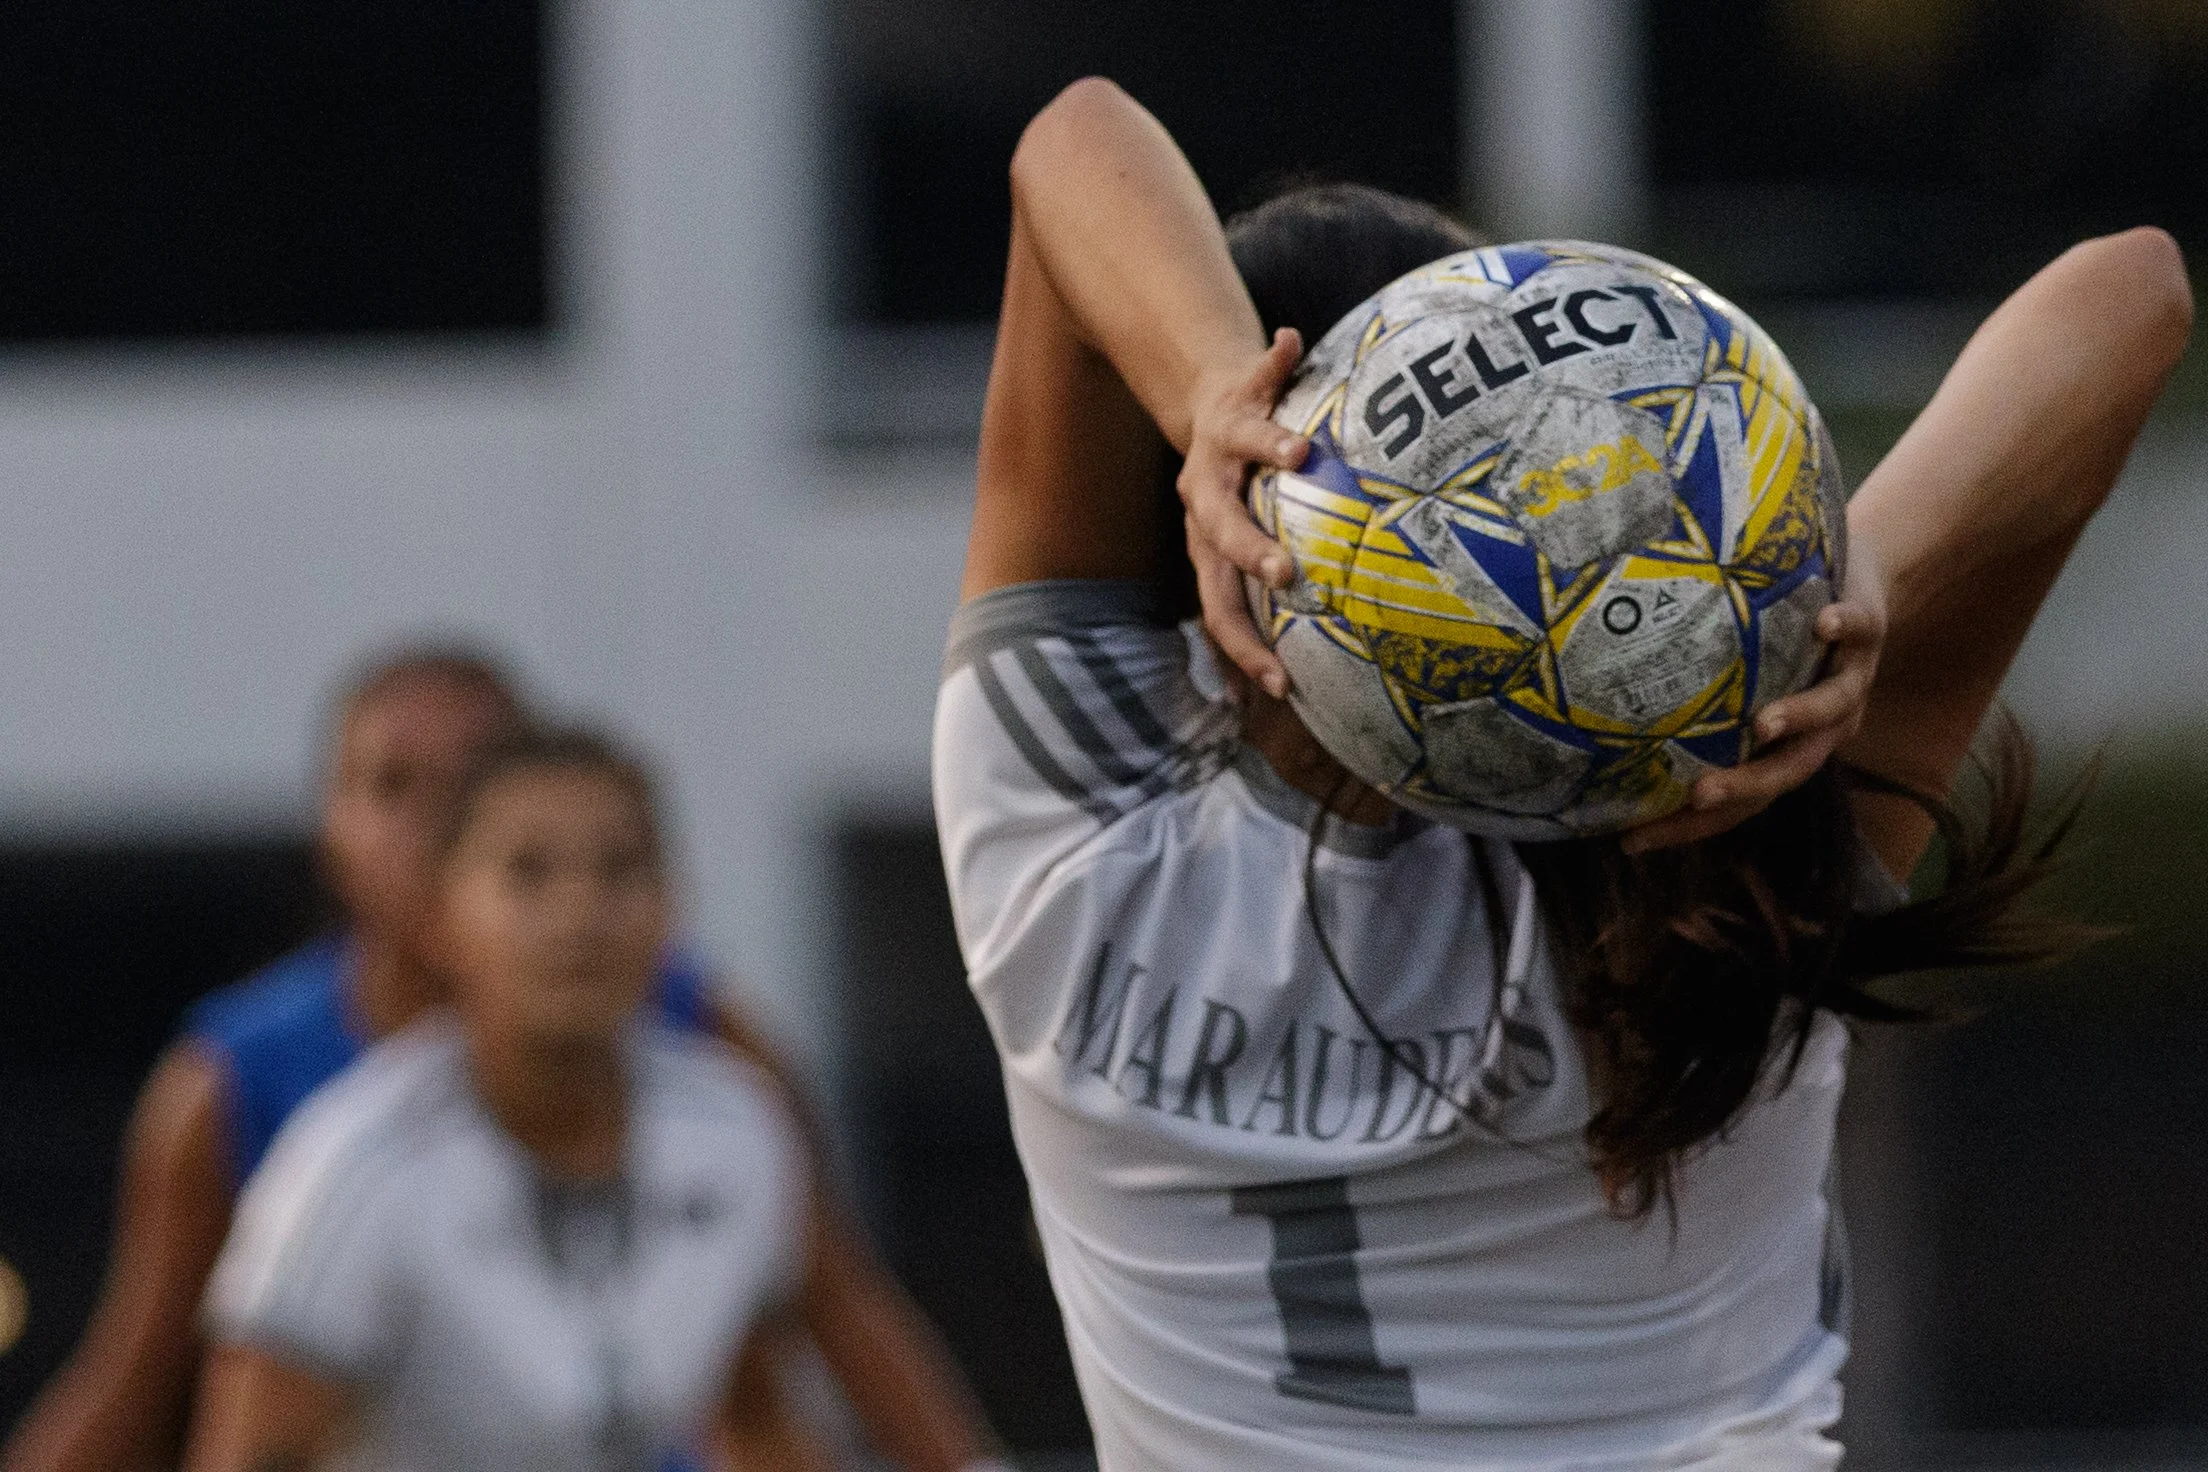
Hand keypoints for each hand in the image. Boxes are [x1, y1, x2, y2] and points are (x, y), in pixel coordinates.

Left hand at [1178, 328, 1308, 697]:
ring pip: (1244, 445)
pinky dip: (1276, 359)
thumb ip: (1263, 599)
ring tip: (1301, 450)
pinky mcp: (1244, 387)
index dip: (1244, 642)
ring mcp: (1223, 438)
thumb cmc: (1240, 491)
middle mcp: (1207, 490)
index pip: (1220, 601)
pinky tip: (1293, 341)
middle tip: (1285, 573)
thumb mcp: (1238, 542)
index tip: (1279, 681)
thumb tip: (1283, 693)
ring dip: (1269, 448)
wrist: (1210, 405)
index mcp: (1207, 537)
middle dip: (1250, 551)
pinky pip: (1263, 371)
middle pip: (1223, 527)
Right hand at [1623, 543, 1887, 853]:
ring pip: (1831, 709)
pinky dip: (1842, 629)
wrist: (1862, 581)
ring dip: (1799, 718)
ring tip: (1763, 724)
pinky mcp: (1869, 629)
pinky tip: (1823, 626)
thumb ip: (1698, 703)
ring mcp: (1851, 680)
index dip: (1688, 826)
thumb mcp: (1744, 677)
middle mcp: (1825, 727)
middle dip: (1746, 785)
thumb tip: (1604, 720)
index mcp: (1789, 750)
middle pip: (1790, 770)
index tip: (1632, 841)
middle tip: (1699, 795)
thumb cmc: (1782, 633)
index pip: (1738, 804)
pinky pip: (1860, 630)